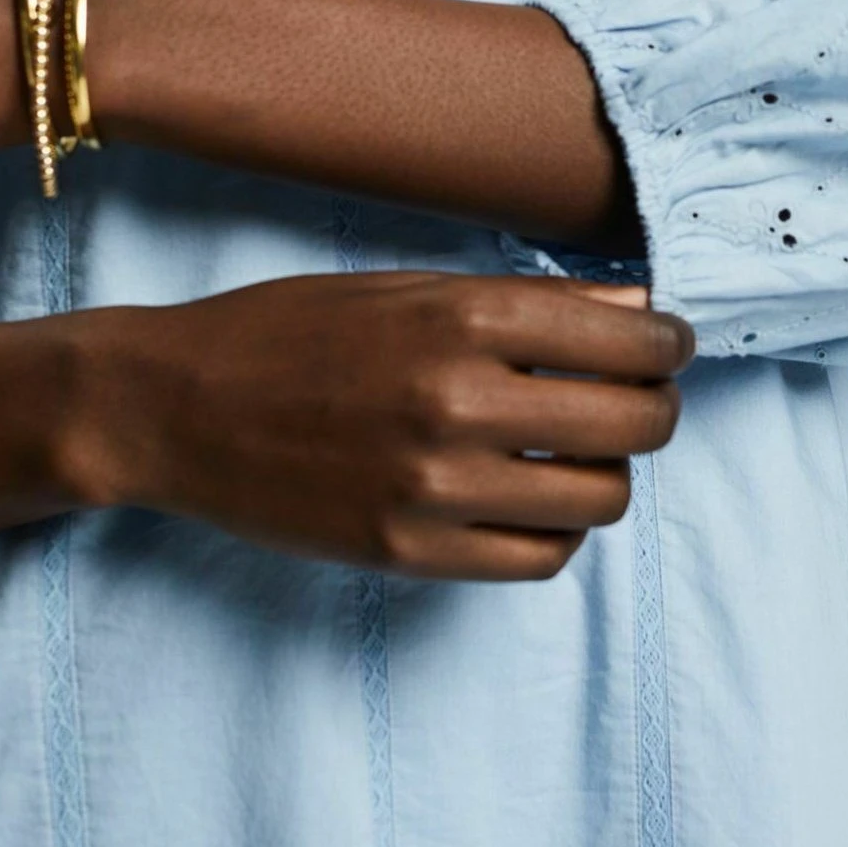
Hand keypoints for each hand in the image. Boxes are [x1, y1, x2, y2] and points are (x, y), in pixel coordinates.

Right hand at [70, 271, 694, 580]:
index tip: (668, 348)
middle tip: (641, 397)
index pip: (630, 342)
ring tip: (578, 449)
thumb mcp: (409, 287)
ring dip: (609, 473)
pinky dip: (558, 530)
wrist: (177, 404)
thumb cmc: (292, 327)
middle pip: (633, 424)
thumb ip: (529, 303)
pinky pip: (540, 559)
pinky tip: (532, 497)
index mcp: (464, 316)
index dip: (670, 346)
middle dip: (657, 408)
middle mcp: (459, 401)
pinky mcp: (408, 553)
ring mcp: (434, 488)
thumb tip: (638, 314)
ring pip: (600, 499)